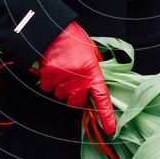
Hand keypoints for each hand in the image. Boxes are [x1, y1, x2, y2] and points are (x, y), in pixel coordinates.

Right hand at [38, 20, 116, 134]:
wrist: (52, 29)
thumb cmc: (72, 38)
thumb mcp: (91, 51)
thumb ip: (95, 67)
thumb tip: (99, 80)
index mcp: (93, 71)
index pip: (103, 98)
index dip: (107, 116)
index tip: (111, 129)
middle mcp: (79, 78)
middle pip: (76, 102)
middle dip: (74, 96)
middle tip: (72, 81)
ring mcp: (63, 79)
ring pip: (60, 95)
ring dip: (61, 87)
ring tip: (62, 69)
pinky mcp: (48, 77)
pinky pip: (48, 88)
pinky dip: (49, 81)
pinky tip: (52, 68)